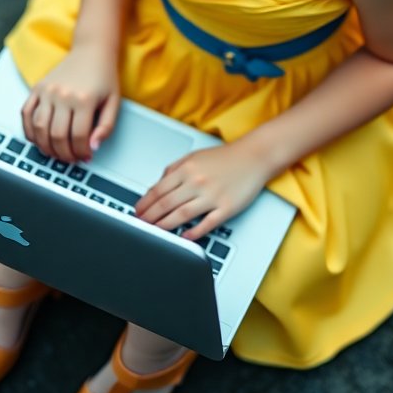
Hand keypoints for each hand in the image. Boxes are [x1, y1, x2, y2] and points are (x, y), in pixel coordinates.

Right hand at [20, 41, 119, 163]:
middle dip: (64, 154)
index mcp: (84, 99)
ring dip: (46, 147)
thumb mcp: (114, 102)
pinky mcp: (37, 88)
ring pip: (39, 129)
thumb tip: (93, 147)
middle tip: (71, 159)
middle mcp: (62, 94)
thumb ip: (106, 127)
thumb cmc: (104, 76)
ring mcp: (47, 91)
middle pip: (57, 136)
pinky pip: (26, 113)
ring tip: (56, 152)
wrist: (92, 51)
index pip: (79, 137)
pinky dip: (29, 131)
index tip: (85, 157)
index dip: (81, 152)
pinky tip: (39, 139)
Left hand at [134, 141, 268, 241]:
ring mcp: (212, 196)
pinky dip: (194, 232)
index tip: (137, 211)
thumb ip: (174, 169)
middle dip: (150, 217)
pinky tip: (185, 237)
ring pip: (182, 215)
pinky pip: (207, 223)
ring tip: (155, 231)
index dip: (145, 203)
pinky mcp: (226, 208)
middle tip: (141, 224)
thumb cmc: (226, 157)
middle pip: (166, 204)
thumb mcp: (195, 156)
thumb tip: (158, 184)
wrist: (255, 156)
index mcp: (187, 169)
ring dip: (165, 225)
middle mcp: (197, 182)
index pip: (159, 189)